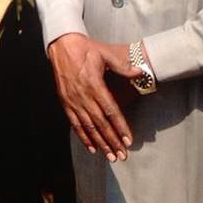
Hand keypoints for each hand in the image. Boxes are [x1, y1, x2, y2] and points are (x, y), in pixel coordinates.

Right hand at [46, 33, 142, 161]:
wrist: (62, 46)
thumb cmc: (86, 49)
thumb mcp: (105, 53)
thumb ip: (122, 66)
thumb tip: (139, 72)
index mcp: (94, 84)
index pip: (110, 110)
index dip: (120, 127)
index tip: (129, 140)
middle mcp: (83, 95)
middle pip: (100, 123)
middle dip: (112, 141)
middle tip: (122, 155)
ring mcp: (73, 100)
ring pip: (88, 126)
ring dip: (100, 143)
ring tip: (110, 156)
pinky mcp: (65, 102)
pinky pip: (75, 123)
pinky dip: (83, 137)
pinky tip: (92, 148)